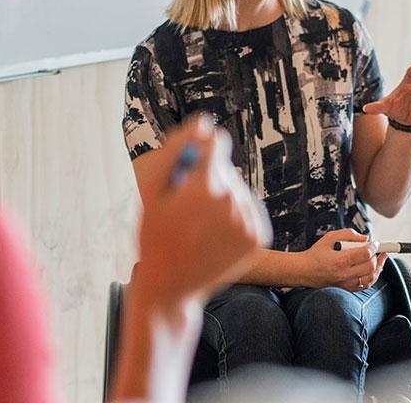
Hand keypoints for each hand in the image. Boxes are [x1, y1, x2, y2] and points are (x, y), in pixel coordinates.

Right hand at [134, 115, 271, 309]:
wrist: (172, 287)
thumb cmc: (155, 236)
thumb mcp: (152, 192)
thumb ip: (175, 151)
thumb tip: (203, 124)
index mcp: (203, 187)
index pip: (215, 143)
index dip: (198, 153)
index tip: (186, 171)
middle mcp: (232, 201)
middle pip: (225, 168)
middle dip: (206, 179)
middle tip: (184, 210)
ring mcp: (248, 221)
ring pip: (237, 189)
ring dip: (221, 199)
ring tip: (199, 225)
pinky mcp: (259, 236)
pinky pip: (248, 210)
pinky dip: (234, 216)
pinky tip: (214, 234)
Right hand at [301, 229, 387, 290]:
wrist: (304, 271)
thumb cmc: (315, 254)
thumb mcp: (329, 237)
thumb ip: (348, 234)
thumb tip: (365, 238)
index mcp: (340, 260)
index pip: (365, 254)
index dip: (374, 247)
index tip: (376, 243)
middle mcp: (344, 274)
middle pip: (370, 266)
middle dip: (377, 256)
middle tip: (377, 250)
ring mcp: (346, 283)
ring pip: (371, 278)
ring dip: (378, 268)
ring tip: (380, 259)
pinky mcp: (346, 288)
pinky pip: (365, 285)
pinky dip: (372, 277)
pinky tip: (372, 269)